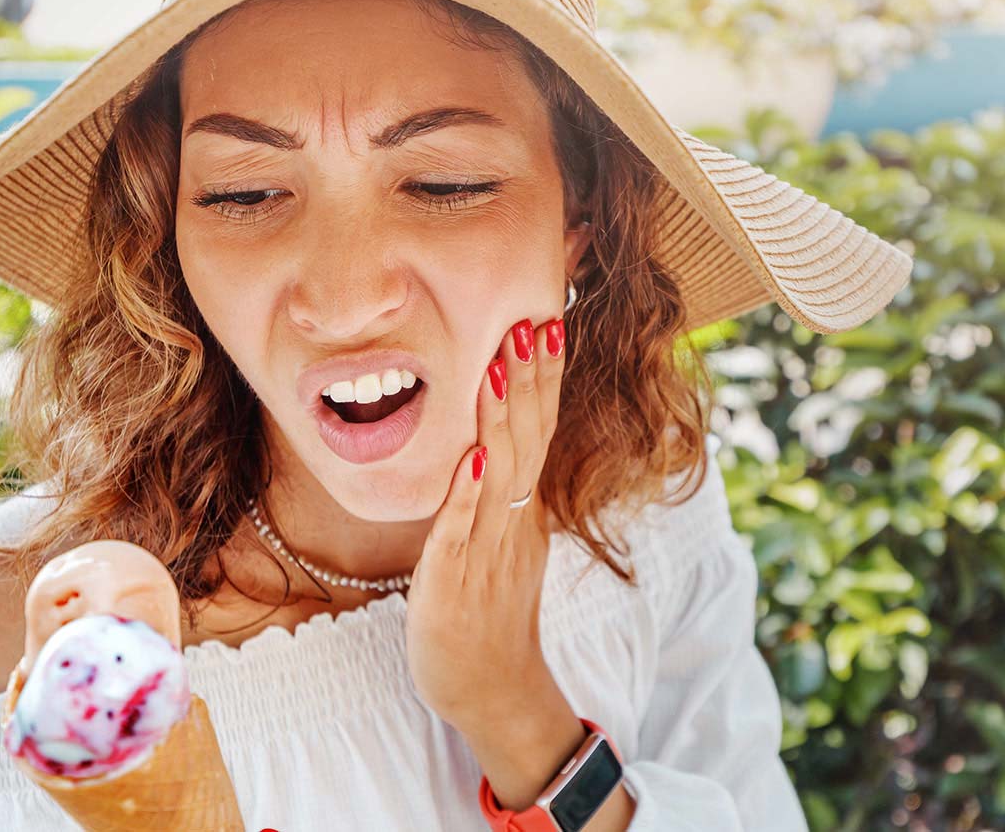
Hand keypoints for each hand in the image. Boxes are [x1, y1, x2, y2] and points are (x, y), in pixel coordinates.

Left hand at [405, 316, 568, 726]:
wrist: (492, 687)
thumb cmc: (487, 612)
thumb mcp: (500, 540)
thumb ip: (501, 492)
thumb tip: (494, 443)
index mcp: (522, 507)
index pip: (539, 428)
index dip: (543, 377)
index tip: (548, 321)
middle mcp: (513, 519)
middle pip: (528, 437)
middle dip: (530, 377)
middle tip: (534, 318)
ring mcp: (489, 547)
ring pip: (501, 471)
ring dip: (502, 415)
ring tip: (502, 361)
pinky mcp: (457, 579)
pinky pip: (464, 530)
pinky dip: (470, 493)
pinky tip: (473, 457)